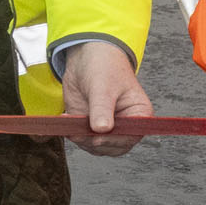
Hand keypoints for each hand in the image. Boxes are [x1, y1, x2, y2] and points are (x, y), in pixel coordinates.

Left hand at [61, 42, 151, 156]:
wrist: (85, 58)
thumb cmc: (103, 66)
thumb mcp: (103, 86)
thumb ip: (102, 108)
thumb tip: (102, 130)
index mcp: (139, 114)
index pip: (132, 135)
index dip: (115, 140)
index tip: (97, 139)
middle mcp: (126, 125)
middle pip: (114, 146)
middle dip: (95, 142)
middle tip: (78, 132)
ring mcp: (108, 128)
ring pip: (97, 147)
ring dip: (82, 139)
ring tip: (71, 123)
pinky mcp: (90, 127)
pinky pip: (83, 139)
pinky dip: (73, 134)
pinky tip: (66, 120)